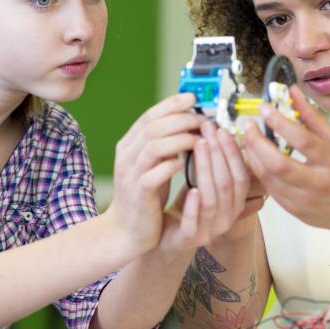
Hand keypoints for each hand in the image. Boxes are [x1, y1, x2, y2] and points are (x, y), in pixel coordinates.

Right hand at [105, 92, 201, 256]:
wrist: (126, 230)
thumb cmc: (145, 196)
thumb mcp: (152, 164)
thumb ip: (164, 144)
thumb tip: (189, 121)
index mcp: (129, 145)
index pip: (149, 116)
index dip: (171, 105)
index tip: (193, 98)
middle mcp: (127, 156)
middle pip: (153, 127)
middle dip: (181, 120)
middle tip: (203, 121)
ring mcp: (130, 174)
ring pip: (153, 146)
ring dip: (180, 139)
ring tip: (198, 140)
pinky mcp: (138, 194)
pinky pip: (153, 174)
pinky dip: (171, 166)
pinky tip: (184, 164)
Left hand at [160, 121, 264, 252]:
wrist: (163, 234)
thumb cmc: (186, 204)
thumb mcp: (202, 180)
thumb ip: (211, 162)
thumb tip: (214, 126)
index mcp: (234, 203)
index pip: (241, 175)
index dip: (233, 152)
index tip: (221, 129)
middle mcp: (226, 217)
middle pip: (228, 184)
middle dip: (218, 153)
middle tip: (206, 130)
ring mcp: (209, 230)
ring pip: (212, 201)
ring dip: (206, 171)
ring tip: (197, 147)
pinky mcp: (188, 239)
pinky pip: (194, 224)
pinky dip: (193, 206)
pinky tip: (190, 189)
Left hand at [241, 84, 329, 233]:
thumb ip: (313, 118)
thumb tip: (293, 92)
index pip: (302, 140)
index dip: (279, 122)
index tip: (265, 108)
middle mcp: (320, 183)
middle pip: (278, 163)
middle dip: (257, 142)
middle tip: (248, 126)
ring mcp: (305, 200)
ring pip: (268, 178)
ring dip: (253, 156)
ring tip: (249, 139)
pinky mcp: (294, 210)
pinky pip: (269, 189)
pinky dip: (259, 171)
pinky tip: (257, 158)